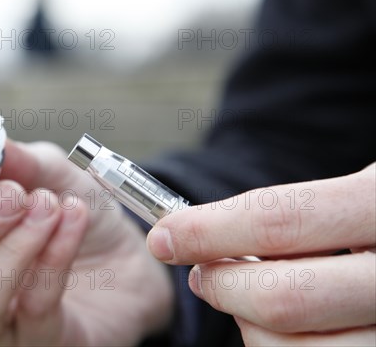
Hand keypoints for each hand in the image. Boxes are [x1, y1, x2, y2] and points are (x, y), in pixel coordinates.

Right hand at [0, 140, 172, 344]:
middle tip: (13, 196)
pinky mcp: (40, 343)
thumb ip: (18, 160)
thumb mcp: (50, 174)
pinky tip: (75, 218)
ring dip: (14, 248)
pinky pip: (36, 308)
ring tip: (49, 205)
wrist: (128, 254)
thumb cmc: (75, 212)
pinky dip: (55, 256)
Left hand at [147, 163, 375, 345]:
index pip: (279, 220)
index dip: (208, 231)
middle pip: (285, 298)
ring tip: (249, 300)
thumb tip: (190, 231)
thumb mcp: (361, 196)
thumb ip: (293, 215)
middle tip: (202, 274)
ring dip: (250, 326)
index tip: (165, 236)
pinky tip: (287, 327)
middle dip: (222, 286)